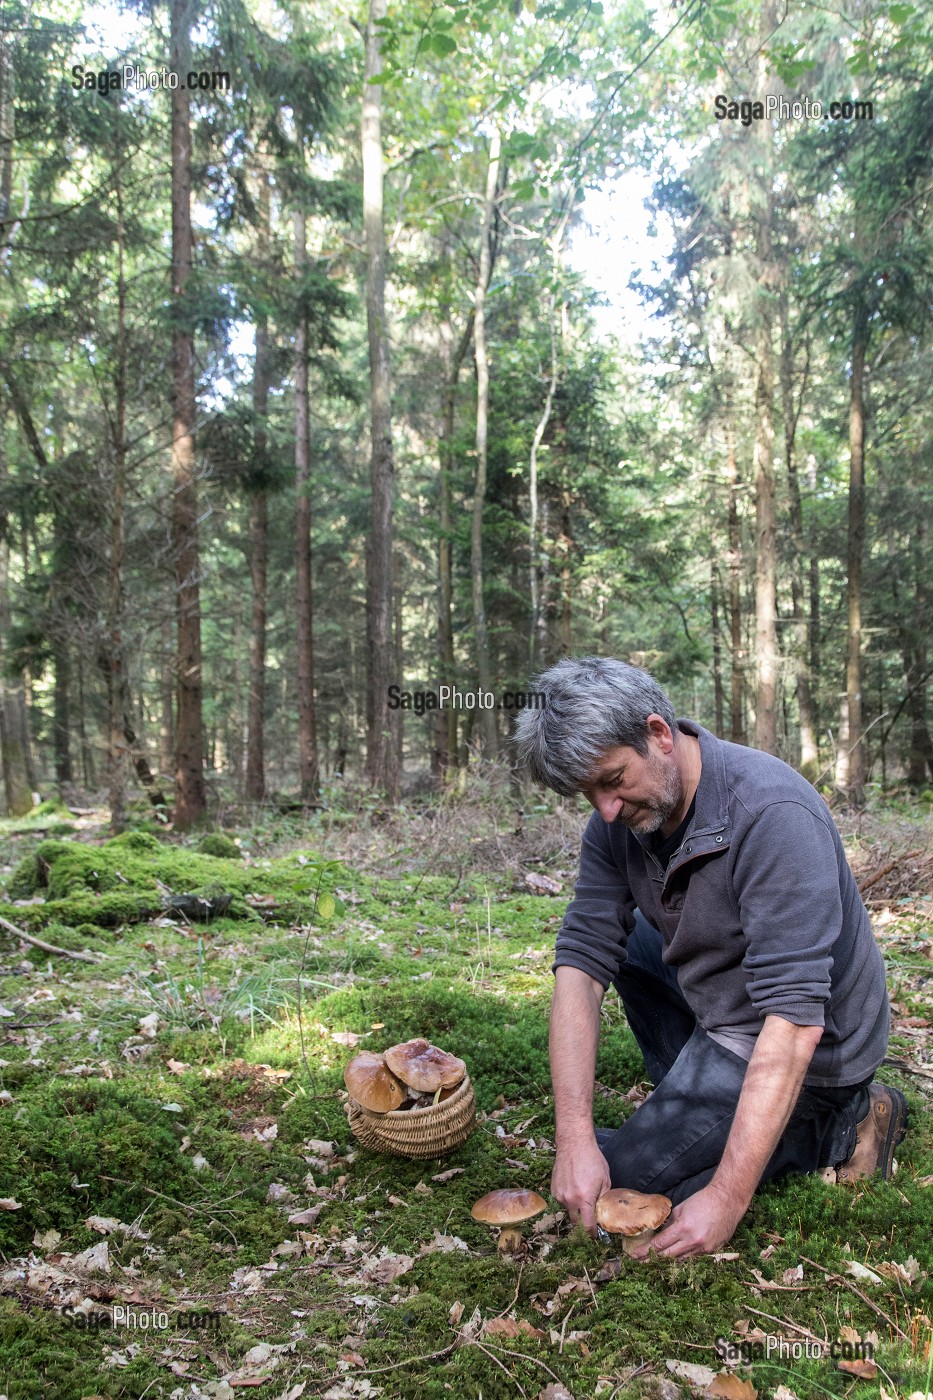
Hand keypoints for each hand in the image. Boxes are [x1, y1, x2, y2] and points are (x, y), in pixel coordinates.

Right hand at [551, 1139, 610, 1236]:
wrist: (574, 1144)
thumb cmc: (592, 1160)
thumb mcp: (605, 1181)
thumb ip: (602, 1199)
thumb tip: (602, 1213)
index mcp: (584, 1199)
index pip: (587, 1225)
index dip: (592, 1233)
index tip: (595, 1236)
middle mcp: (570, 1200)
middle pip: (576, 1222)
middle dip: (583, 1222)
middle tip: (589, 1218)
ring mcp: (559, 1195)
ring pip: (568, 1211)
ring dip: (574, 1209)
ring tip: (581, 1196)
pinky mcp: (553, 1189)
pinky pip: (561, 1201)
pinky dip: (567, 1199)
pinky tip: (573, 1188)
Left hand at [629, 1183, 746, 1259]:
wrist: (727, 1201)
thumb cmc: (702, 1200)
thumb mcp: (680, 1208)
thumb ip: (670, 1222)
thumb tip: (661, 1232)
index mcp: (682, 1228)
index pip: (659, 1244)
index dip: (645, 1252)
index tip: (634, 1256)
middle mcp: (693, 1241)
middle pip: (668, 1257)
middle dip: (653, 1261)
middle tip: (641, 1264)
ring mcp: (703, 1248)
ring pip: (681, 1261)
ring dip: (668, 1263)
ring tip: (656, 1265)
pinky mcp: (712, 1251)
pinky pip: (694, 1258)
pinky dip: (684, 1258)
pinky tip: (677, 1260)